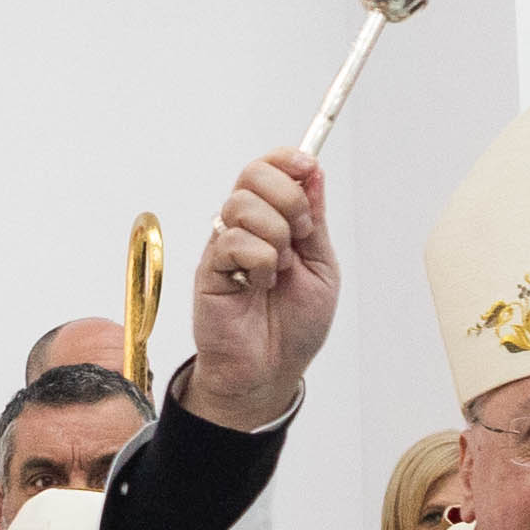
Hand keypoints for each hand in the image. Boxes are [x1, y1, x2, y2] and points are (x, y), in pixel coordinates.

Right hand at [187, 149, 340, 432]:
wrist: (271, 370)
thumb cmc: (293, 325)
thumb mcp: (321, 266)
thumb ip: (315, 219)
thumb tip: (313, 171)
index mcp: (273, 219)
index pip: (269, 167)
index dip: (287, 158)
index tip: (307, 166)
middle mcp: (245, 226)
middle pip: (253, 174)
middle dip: (288, 198)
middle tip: (299, 235)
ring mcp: (224, 245)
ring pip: (244, 205)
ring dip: (276, 238)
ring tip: (278, 271)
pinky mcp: (209, 268)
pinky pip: (234, 241)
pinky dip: (260, 263)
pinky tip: (258, 285)